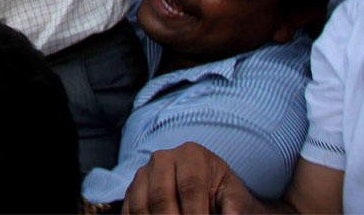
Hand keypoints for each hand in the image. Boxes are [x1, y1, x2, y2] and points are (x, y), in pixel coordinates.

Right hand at [122, 142, 256, 213]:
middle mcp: (163, 158)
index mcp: (192, 155)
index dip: (195, 214)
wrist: (205, 186)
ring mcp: (144, 172)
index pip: (190, 188)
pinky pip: (129, 209)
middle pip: (161, 196)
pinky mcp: (133, 187)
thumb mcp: (233, 195)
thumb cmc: (220, 192)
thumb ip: (234, 206)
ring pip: (141, 204)